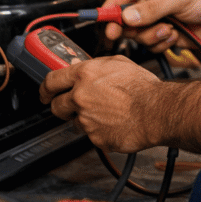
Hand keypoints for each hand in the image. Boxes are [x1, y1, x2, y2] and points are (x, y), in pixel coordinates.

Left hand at [39, 55, 164, 151]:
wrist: (156, 111)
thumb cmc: (142, 87)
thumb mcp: (118, 63)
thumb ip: (95, 66)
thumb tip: (82, 67)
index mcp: (85, 75)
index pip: (51, 81)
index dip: (45, 88)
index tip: (44, 92)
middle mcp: (81, 96)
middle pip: (56, 106)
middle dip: (61, 106)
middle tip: (71, 105)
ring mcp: (86, 119)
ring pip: (74, 122)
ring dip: (84, 118)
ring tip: (104, 112)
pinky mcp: (95, 138)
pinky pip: (90, 135)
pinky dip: (98, 130)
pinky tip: (113, 122)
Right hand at [102, 0, 200, 50]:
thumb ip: (153, 8)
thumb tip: (128, 16)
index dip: (112, 7)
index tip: (104, 20)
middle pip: (126, 16)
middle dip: (129, 26)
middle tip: (124, 33)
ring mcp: (159, 17)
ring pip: (138, 33)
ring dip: (151, 36)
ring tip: (169, 30)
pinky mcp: (166, 33)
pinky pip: (151, 44)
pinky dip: (161, 44)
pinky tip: (176, 36)